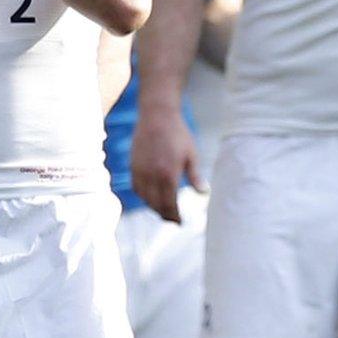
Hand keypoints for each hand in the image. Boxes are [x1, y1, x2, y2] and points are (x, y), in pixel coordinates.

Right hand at [130, 106, 203, 221]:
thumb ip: (195, 176)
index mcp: (168, 174)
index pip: (169, 204)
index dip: (174, 216)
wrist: (156, 115)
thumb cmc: (178, 134)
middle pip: (156, 204)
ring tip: (163, 209)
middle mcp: (151, 175)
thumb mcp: (191, 155)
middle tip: (173, 220)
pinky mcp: (133, 165)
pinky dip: (143, 196)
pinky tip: (151, 196)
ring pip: (144, 198)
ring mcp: (140, 171)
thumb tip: (204, 193)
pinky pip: (136, 187)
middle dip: (165, 214)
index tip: (180, 222)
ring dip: (154, 206)